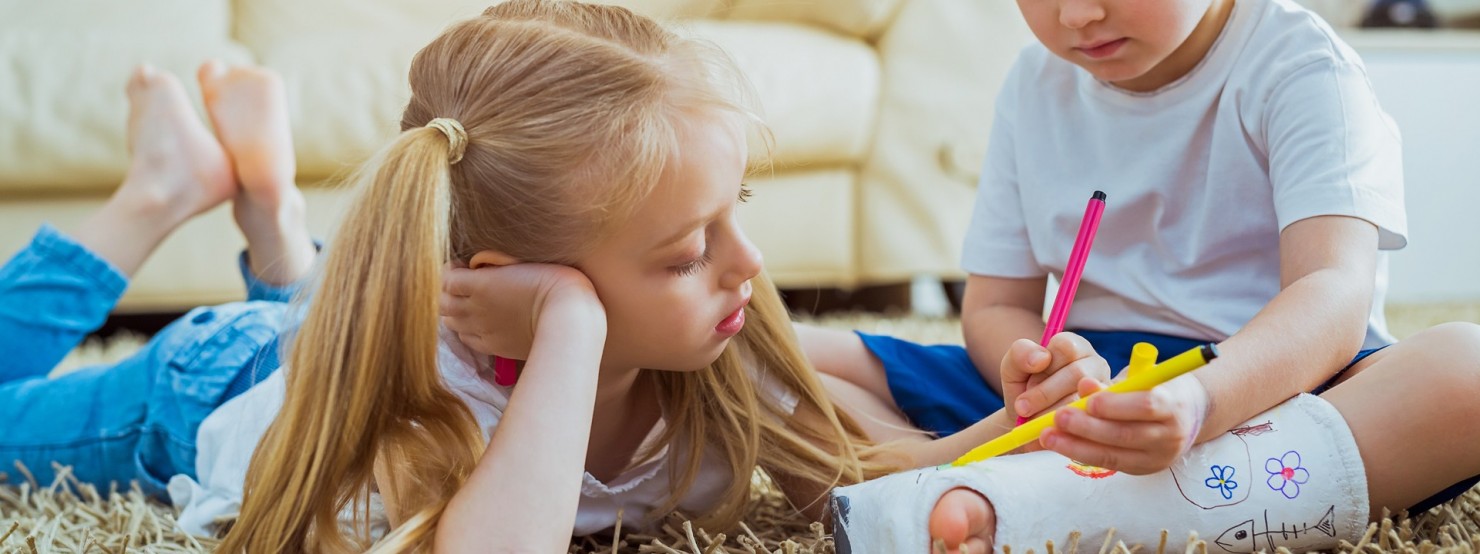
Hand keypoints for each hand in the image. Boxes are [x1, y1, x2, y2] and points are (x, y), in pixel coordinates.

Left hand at [440, 262, 604, 360]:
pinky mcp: (493, 346)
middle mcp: (475, 308)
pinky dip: (466, 330)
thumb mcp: (520, 261)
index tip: (462, 266)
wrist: (568, 315)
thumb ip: (493, 263)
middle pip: (442, 302)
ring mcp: (482, 329)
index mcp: (480, 283)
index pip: (446, 278)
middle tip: (463, 286)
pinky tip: (480, 323)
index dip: (450, 271)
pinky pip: (467, 339)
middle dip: (447, 292)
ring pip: (450, 321)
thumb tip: (478, 266)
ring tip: (470, 304)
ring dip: (455, 311)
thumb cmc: (552, 280)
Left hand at [1000, 333, 1110, 420]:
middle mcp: (1095, 365)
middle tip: (1022, 408)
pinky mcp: (1106, 418)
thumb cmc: (1023, 391)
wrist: (1026, 426)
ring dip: (1051, 413)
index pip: (1066, 347)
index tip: (1026, 383)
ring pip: (1082, 400)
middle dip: (1044, 393)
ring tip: (1033, 420)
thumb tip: (1041, 358)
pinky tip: (1047, 432)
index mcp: (1074, 346)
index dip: (1044, 367)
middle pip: (1077, 373)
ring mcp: (1104, 392)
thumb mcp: (1013, 369)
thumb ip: (1020, 354)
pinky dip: (1061, 430)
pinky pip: (1086, 423)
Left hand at [1040, 373, 1209, 474]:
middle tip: (1058, 418)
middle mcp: (1170, 434)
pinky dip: (1083, 454)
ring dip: (1076, 446)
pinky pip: (1110, 463)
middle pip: (1126, 435)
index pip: (1146, 406)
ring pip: (1114, 455)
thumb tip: (1084, 385)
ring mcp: (1158, 456)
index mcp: (1173, 403)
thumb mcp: (1142, 376)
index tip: (1088, 400)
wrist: (1188, 413)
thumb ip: (1115, 383)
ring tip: (1048, 435)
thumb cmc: (1156, 385)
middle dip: (1088, 428)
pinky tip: (1060, 445)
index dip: (1115, 404)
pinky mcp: (1144, 469)